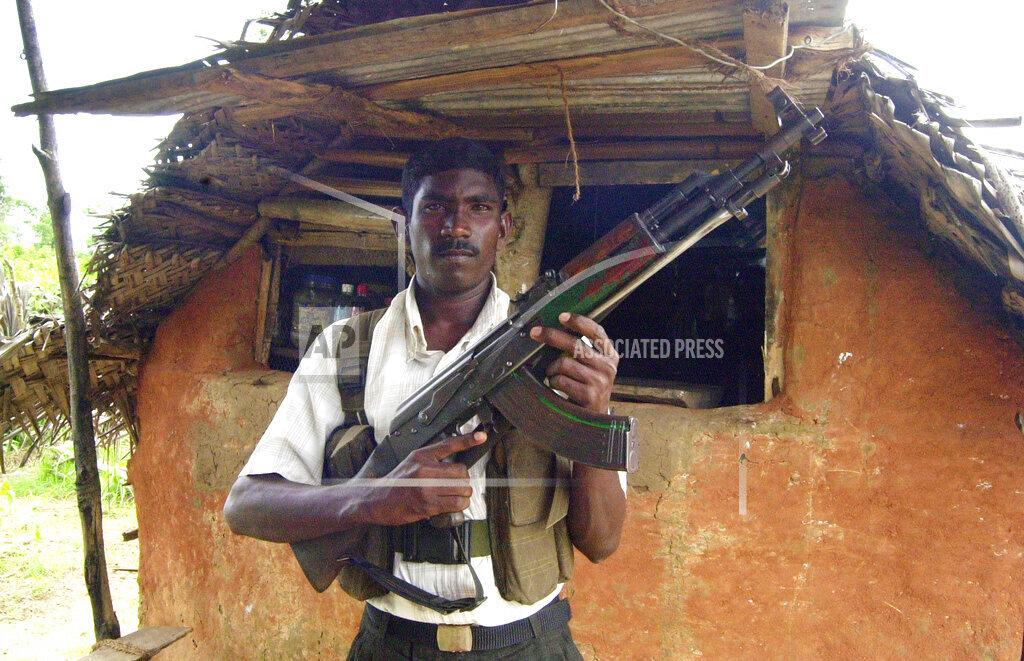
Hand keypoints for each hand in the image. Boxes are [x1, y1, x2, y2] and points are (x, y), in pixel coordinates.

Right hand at [362, 431, 486, 526]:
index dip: (468, 439)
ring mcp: (427, 488)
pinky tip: (453, 503)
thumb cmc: (398, 481)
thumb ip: (433, 458)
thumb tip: (457, 462)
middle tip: (457, 484)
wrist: (378, 500)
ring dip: (464, 493)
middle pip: (462, 471)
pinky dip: (460, 504)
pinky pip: (456, 503)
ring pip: (462, 488)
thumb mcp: (413, 461)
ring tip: (456, 495)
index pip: (449, 444)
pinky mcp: (429, 505)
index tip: (481, 436)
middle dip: (464, 479)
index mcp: (422, 455)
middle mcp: (425, 469)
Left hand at [529, 312, 618, 413]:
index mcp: (610, 354)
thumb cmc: (587, 387)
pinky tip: (557, 386)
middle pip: (575, 344)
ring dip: (552, 369)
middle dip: (552, 336)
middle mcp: (608, 366)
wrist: (593, 418)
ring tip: (553, 374)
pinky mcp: (589, 395)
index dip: (579, 322)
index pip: (596, 332)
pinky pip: (561, 380)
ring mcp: (600, 381)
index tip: (561, 316)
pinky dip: (553, 382)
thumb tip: (554, 331)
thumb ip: (581, 350)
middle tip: (535, 332)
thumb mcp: (592, 366)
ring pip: (564, 363)